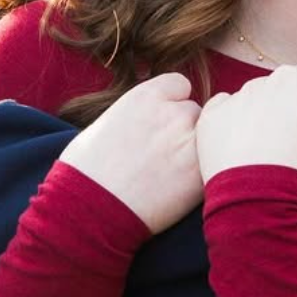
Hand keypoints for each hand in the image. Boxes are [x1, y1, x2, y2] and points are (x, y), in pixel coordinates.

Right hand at [58, 72, 201, 233]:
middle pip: (194, 112)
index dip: (172, 103)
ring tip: (170, 175)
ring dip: (194, 152)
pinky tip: (176, 190)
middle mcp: (174, 114)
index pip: (180, 85)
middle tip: (164, 154)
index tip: (162, 123)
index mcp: (147, 96)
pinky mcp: (201, 175)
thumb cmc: (86, 172)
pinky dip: (199, 177)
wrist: (89, 210)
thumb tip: (151, 119)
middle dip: (183, 129)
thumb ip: (139, 113)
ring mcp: (191, 143)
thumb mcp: (108, 123)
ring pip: (206, 141)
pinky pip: (210, 167)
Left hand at [196, 53, 296, 185]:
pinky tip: (249, 150)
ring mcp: (232, 101)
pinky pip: (225, 117)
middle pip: (287, 92)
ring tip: (277, 152)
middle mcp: (259, 81)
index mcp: (294, 77)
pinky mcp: (209, 122)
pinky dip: (237, 128)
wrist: (258, 198)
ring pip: (257, 103)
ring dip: (268, 118)